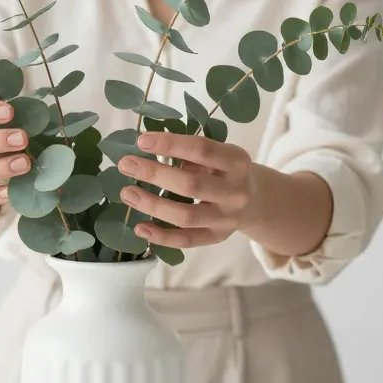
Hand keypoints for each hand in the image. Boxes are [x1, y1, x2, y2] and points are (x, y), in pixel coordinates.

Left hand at [117, 131, 260, 248]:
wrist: (255, 200)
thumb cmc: (225, 170)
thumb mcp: (218, 154)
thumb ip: (189, 152)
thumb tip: (145, 149)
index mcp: (237, 161)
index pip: (202, 150)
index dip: (170, 144)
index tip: (141, 141)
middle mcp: (235, 192)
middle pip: (190, 185)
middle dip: (154, 173)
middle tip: (126, 164)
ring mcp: (227, 219)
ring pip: (185, 216)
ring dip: (152, 205)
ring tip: (127, 193)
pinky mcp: (217, 238)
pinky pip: (186, 241)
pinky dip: (161, 236)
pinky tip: (140, 228)